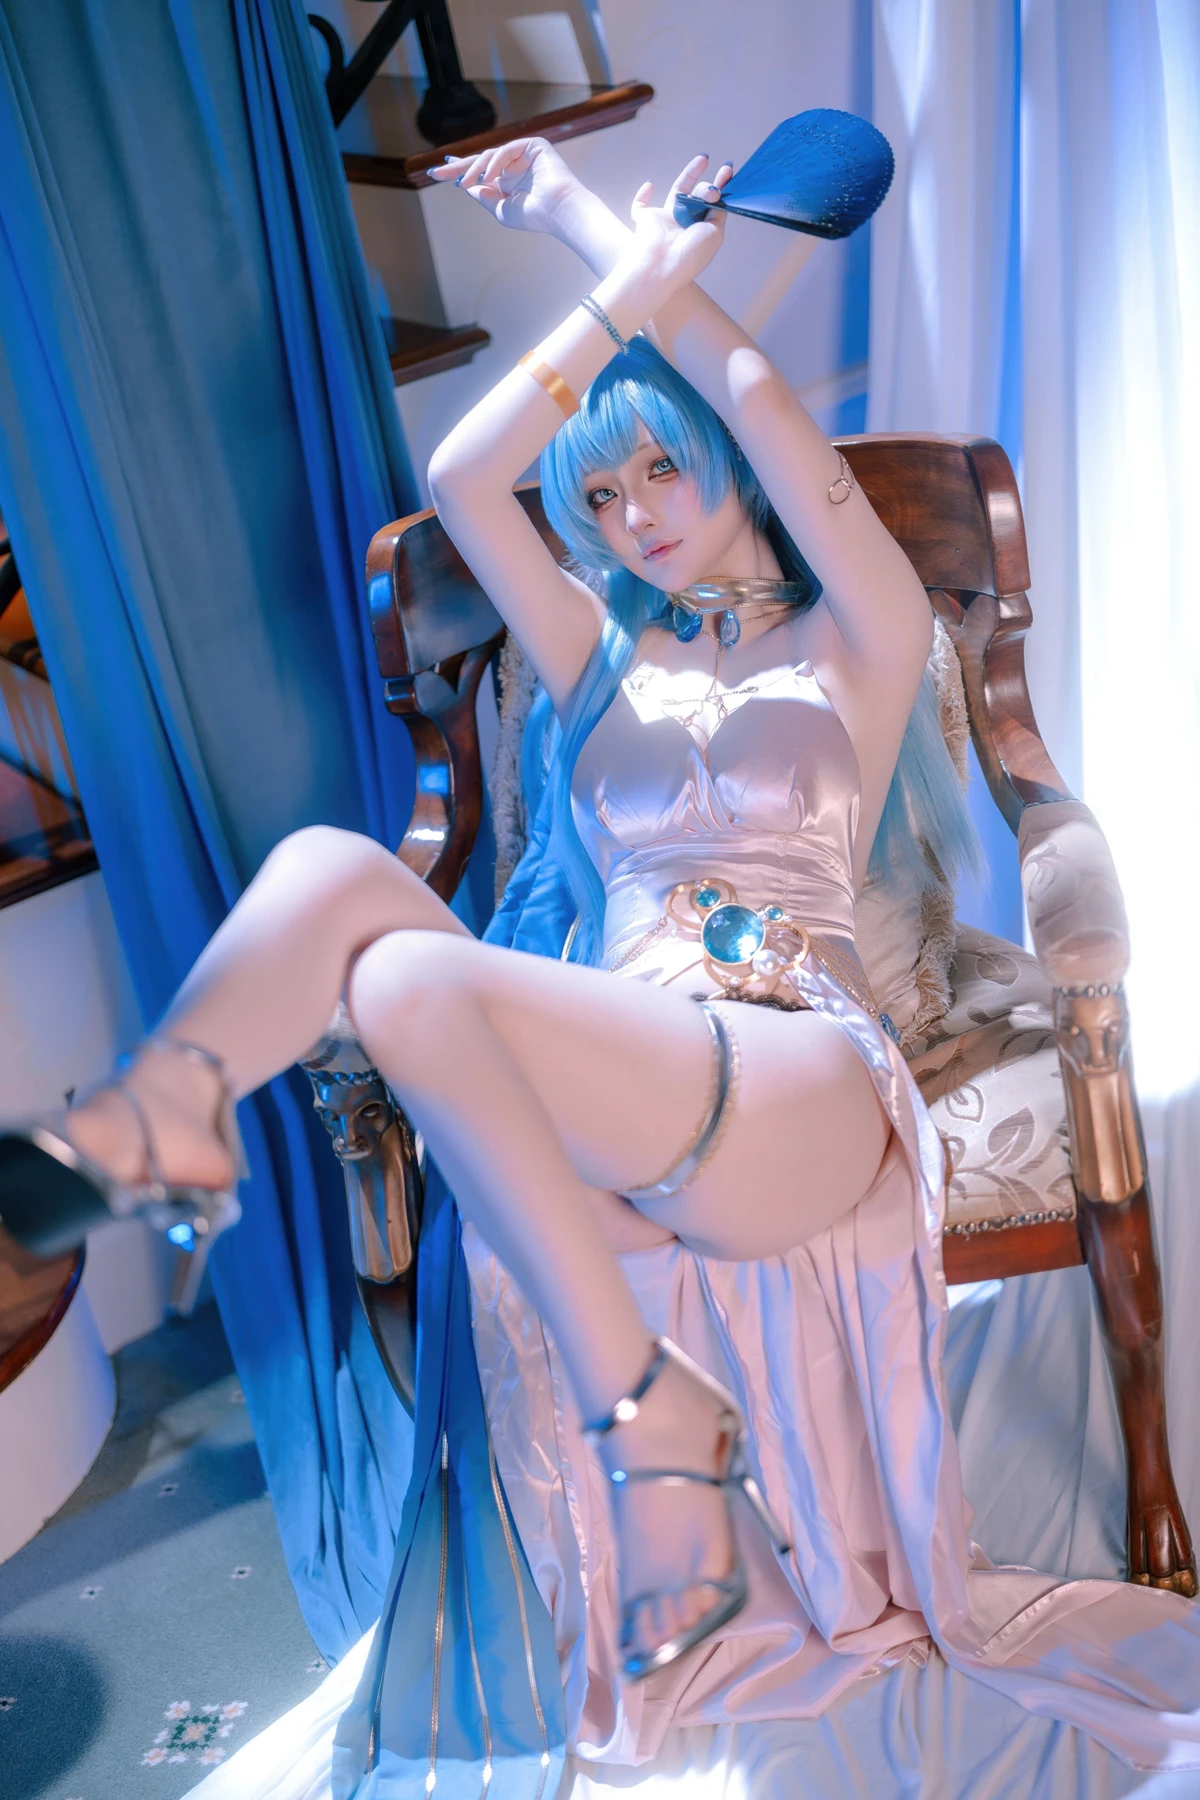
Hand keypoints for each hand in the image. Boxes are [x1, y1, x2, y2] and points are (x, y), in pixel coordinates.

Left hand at [429, 136, 582, 233]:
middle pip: (480, 161)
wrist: (558, 212)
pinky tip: (487, 177)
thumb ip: (483, 196)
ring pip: (490, 156)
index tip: (438, 172)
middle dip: (458, 167)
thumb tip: (467, 186)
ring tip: (464, 183)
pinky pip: (505, 150)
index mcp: (507, 182)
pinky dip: (494, 163)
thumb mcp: (500, 209)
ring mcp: (523, 154)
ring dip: (474, 169)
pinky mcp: (533, 145)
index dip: (459, 170)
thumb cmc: (534, 215)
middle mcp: (514, 166)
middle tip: (436, 172)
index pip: (480, 172)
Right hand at [626, 154, 733, 289]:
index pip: (712, 205)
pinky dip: (643, 195)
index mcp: (700, 231)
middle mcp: (684, 224)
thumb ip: (719, 212)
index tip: (728, 170)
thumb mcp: (716, 232)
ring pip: (677, 191)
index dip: (721, 186)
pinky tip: (650, 185)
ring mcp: (665, 221)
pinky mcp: (645, 219)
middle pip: (697, 195)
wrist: (663, 264)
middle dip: (708, 185)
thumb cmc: (691, 254)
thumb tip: (719, 194)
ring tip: (703, 159)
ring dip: (690, 173)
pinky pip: (640, 205)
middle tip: (712, 188)